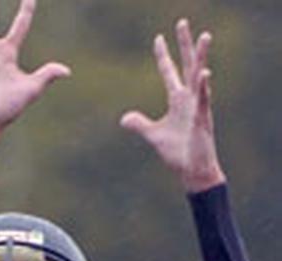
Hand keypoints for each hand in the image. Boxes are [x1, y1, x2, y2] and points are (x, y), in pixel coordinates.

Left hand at [120, 19, 225, 191]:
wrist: (192, 171)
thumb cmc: (178, 152)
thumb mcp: (153, 135)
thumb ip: (139, 124)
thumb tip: (124, 118)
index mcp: (178, 101)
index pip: (169, 72)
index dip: (163, 56)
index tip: (158, 38)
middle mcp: (189, 99)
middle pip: (186, 65)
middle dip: (183, 45)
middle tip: (181, 22)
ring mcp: (198, 108)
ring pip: (199, 76)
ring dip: (201, 57)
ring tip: (204, 36)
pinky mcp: (202, 120)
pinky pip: (203, 100)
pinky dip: (203, 87)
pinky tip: (203, 73)